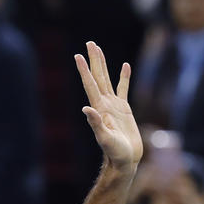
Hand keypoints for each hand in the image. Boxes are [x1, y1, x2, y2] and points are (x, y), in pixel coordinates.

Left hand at [76, 42, 142, 173]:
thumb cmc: (115, 153)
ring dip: (103, 64)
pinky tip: (125, 66)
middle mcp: (104, 103)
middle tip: (90, 43)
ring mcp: (113, 105)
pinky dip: (124, 77)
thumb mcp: (105, 139)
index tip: (78, 56)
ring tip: (99, 49)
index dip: (84, 71)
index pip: (91, 85)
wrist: (125, 160)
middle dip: (94, 60)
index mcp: (99, 108)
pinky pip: (124, 88)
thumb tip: (87, 109)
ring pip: (108, 79)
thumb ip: (96, 124)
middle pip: (98, 76)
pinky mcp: (124, 109)